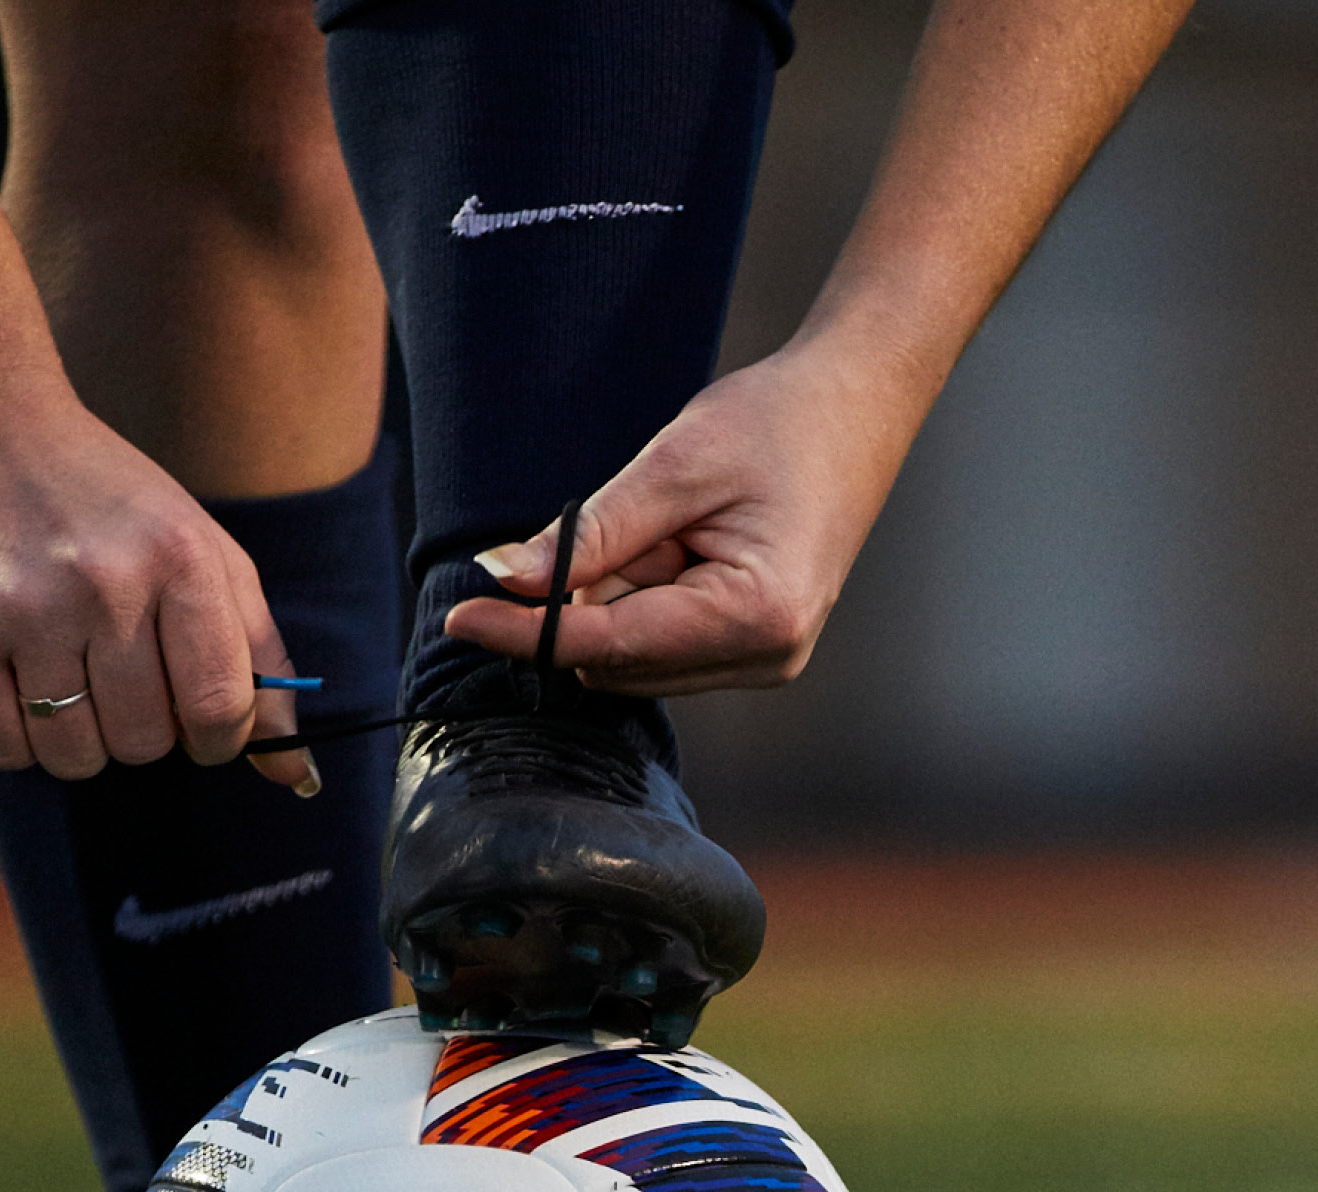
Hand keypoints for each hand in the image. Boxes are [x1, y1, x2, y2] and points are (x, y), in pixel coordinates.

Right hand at [0, 390, 315, 790]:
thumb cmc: (100, 499)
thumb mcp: (200, 548)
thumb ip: (257, 655)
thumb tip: (296, 773)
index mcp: (182, 559)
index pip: (221, 708)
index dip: (216, 739)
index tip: (195, 723)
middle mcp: (107, 583)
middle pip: (145, 742)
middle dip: (139, 731)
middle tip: (114, 676)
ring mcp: (27, 608)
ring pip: (74, 756)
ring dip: (75, 740)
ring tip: (62, 674)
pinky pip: (0, 748)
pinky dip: (13, 739)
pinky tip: (14, 683)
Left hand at [443, 341, 922, 696]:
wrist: (859, 404)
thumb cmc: (780, 421)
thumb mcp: (674, 465)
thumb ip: (589, 533)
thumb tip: (504, 580)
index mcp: (756, 617)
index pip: (608, 644)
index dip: (527, 632)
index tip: (458, 615)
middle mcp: (766, 658)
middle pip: (617, 661)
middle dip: (585, 601)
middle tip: (623, 516)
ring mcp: (765, 660)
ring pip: (633, 656)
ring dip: (618, 596)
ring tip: (671, 522)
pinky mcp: (755, 647)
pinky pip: (662, 641)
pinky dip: (642, 597)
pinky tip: (678, 543)